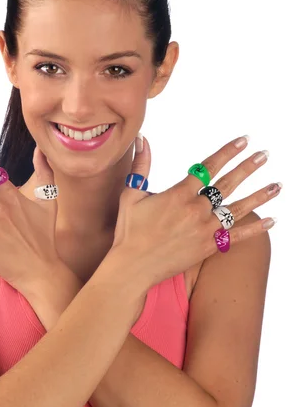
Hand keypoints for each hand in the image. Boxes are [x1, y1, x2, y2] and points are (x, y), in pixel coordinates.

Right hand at [111, 135, 280, 289]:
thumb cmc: (129, 232)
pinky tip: (271, 221)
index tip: (243, 141)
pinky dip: (254, 229)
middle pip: (227, 184)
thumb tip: (143, 139)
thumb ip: (141, 167)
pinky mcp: (207, 248)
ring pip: (237, 209)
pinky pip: (236, 237)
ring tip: (277, 185)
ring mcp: (204, 230)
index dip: (227, 152)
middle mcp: (195, 211)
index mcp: (178, 195)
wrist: (133, 267)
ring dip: (259, 196)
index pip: (208, 167)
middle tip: (264, 155)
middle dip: (248, 167)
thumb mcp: (131, 196)